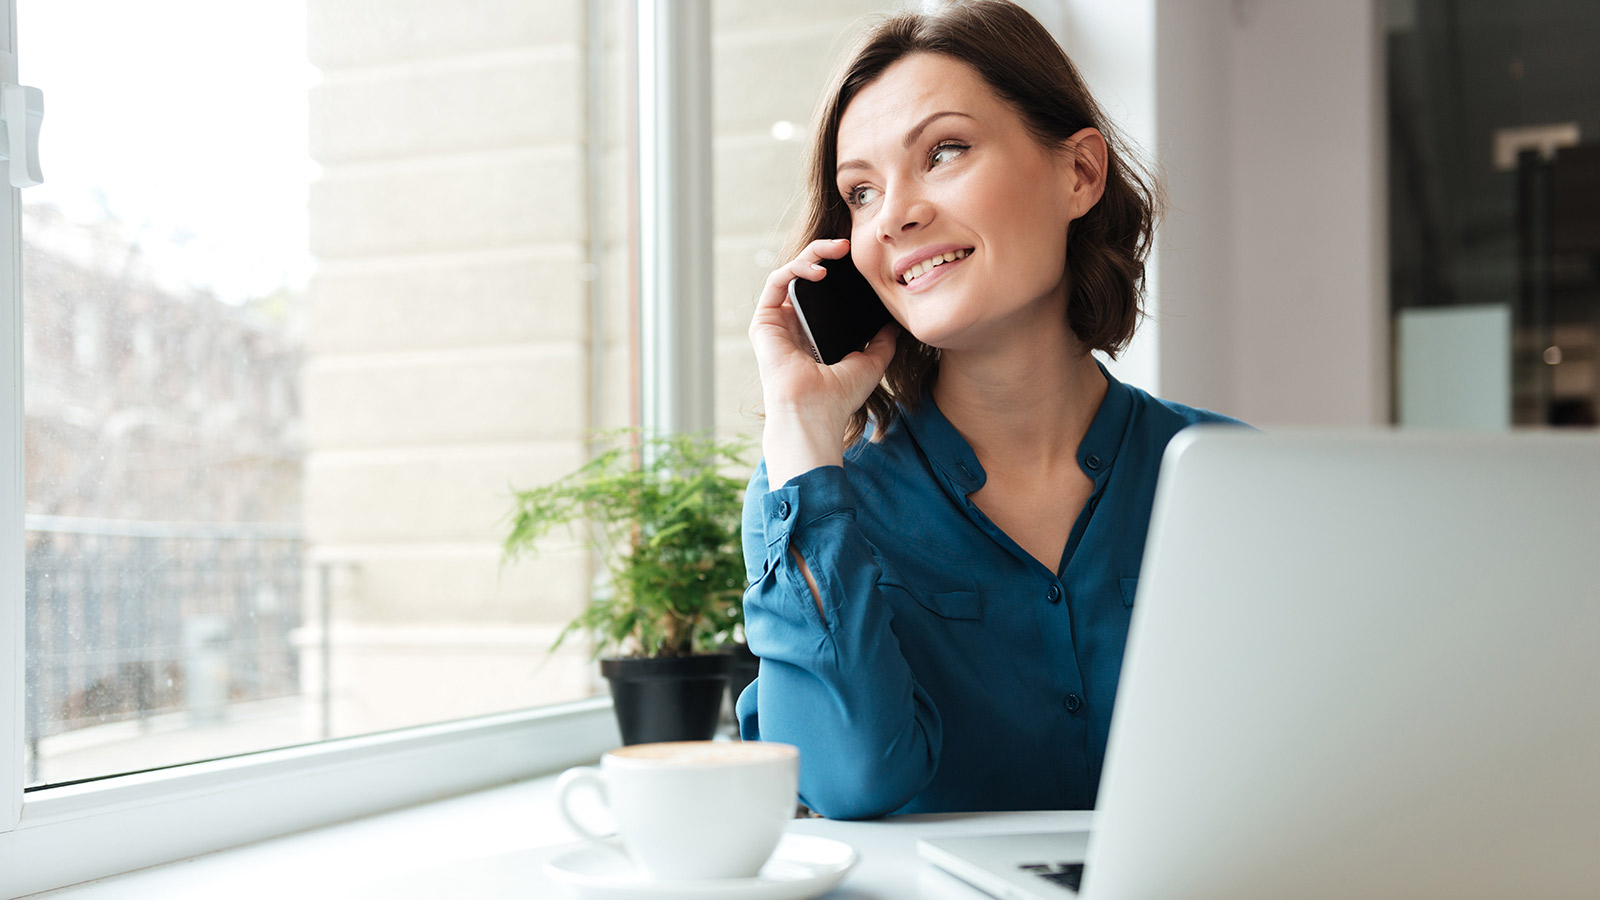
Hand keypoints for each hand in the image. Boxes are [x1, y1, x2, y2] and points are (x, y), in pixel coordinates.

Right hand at [749, 239, 897, 485]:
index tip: (861, 260)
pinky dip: (797, 268)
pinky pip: (777, 281)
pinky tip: (819, 270)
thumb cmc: (839, 396)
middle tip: (848, 246)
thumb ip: (882, 342)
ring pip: (791, 273)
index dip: (840, 271)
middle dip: (826, 254)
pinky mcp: (763, 321)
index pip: (825, 291)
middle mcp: (793, 324)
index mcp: (814, 333)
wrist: (815, 412)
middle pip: (807, 276)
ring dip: (812, 254)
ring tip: (837, 251)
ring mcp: (777, 322)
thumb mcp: (871, 362)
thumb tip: (895, 322)